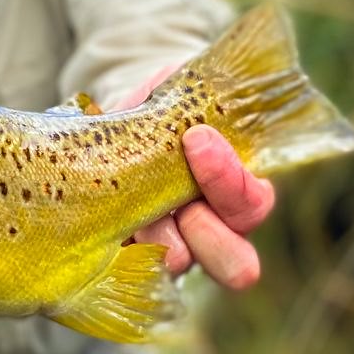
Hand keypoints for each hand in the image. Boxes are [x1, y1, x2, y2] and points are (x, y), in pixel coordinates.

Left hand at [116, 65, 275, 289]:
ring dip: (155, 238)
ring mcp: (171, 253)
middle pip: (234, 264)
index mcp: (238, 193)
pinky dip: (117, 254)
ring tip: (132, 208)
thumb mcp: (184, 94)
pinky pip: (128, 276)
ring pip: (179, 267)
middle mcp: (213, 233)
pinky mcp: (128, 262)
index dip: (230, 179)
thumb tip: (205, 78)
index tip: (197, 138)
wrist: (114, 128)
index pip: (252, 204)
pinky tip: (101, 226)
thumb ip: (200, 94)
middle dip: (206, 232)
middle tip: (179, 202)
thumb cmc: (162, 109)